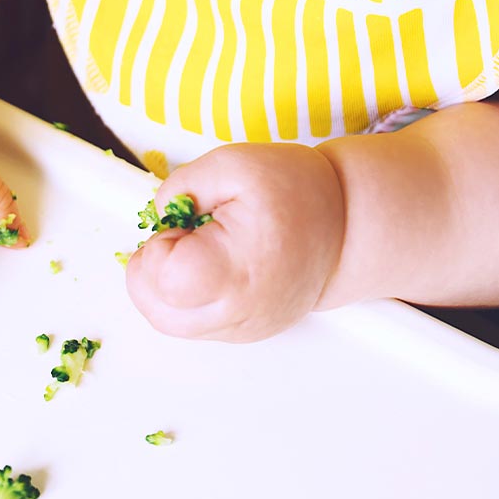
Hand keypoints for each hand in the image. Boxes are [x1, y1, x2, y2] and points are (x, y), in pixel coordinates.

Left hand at [124, 143, 344, 341]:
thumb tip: (158, 214)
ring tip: (195, 252)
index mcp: (238, 269)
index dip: (159, 247)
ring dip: (163, 285)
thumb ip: (183, 185)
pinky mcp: (241, 334)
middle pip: (157, 309)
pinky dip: (184, 297)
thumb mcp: (236, 164)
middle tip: (186, 239)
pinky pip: (189, 323)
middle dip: (153, 269)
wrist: (345, 230)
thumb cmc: (297, 194)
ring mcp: (240, 329)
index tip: (184, 226)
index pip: (163, 279)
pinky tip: (208, 268)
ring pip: (167, 321)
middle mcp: (239, 311)